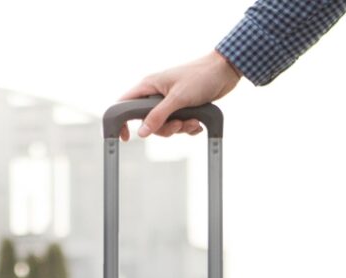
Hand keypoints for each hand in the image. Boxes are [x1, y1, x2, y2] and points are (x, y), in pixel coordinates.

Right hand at [119, 50, 241, 139]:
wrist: (224, 72)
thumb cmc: (200, 77)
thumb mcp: (177, 98)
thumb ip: (158, 116)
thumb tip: (141, 132)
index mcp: (149, 86)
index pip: (125, 104)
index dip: (121, 120)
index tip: (124, 137)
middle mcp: (156, 94)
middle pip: (148, 122)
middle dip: (164, 128)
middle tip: (178, 124)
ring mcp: (169, 102)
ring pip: (165, 126)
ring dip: (180, 128)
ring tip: (193, 120)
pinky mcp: (182, 108)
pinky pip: (178, 126)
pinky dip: (188, 127)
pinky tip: (198, 120)